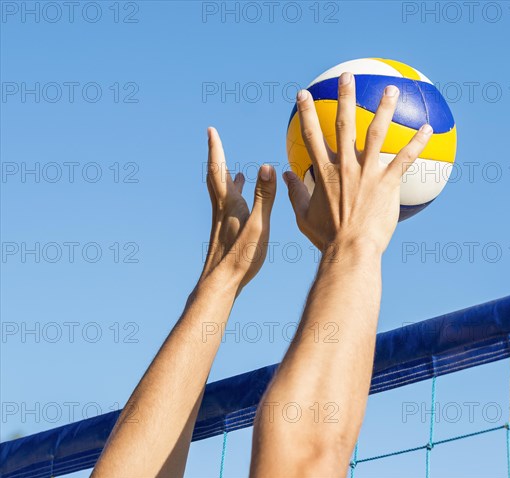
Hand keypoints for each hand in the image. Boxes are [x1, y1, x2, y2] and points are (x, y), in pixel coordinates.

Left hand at [200, 127, 275, 288]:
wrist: (220, 282)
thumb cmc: (241, 256)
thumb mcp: (259, 224)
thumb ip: (264, 196)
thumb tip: (266, 166)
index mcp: (229, 203)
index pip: (219, 169)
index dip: (215, 149)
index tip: (210, 130)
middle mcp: (222, 209)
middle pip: (216, 177)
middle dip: (216, 157)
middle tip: (213, 140)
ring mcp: (223, 221)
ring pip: (223, 193)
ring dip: (227, 178)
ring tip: (238, 171)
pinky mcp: (227, 232)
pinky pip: (230, 208)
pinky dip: (236, 199)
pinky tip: (242, 206)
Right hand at [282, 72, 432, 254]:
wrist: (350, 250)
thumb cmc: (326, 237)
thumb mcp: (303, 216)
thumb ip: (294, 192)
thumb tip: (283, 175)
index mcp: (324, 172)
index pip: (312, 136)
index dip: (307, 113)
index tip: (304, 95)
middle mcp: (345, 166)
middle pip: (344, 124)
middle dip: (344, 97)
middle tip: (347, 76)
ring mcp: (368, 173)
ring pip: (377, 133)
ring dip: (384, 108)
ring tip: (391, 88)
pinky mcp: (388, 183)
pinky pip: (405, 158)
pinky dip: (416, 142)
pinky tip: (426, 127)